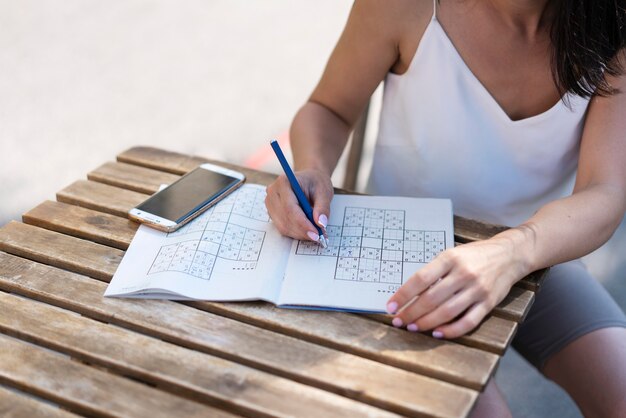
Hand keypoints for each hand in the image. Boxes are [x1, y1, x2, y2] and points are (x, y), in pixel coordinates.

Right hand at [265, 168, 332, 241]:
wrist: (309, 179)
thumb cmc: (315, 182)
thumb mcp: (324, 192)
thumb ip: (323, 207)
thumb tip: (321, 223)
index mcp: (284, 182)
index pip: (290, 208)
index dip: (302, 223)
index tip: (316, 233)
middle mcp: (273, 192)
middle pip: (285, 219)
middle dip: (302, 231)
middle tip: (318, 237)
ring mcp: (270, 203)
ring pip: (283, 226)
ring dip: (299, 233)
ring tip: (315, 234)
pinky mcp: (272, 212)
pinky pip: (282, 227)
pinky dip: (296, 232)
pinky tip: (307, 231)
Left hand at [386, 236, 528, 338]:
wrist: (509, 255)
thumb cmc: (474, 256)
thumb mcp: (452, 255)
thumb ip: (434, 271)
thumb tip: (409, 293)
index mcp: (450, 258)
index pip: (420, 279)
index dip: (403, 295)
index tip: (390, 306)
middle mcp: (463, 274)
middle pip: (431, 298)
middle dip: (411, 313)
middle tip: (399, 321)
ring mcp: (477, 290)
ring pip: (447, 312)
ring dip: (426, 323)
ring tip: (413, 327)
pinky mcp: (489, 303)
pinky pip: (468, 322)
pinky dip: (451, 331)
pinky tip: (438, 333)